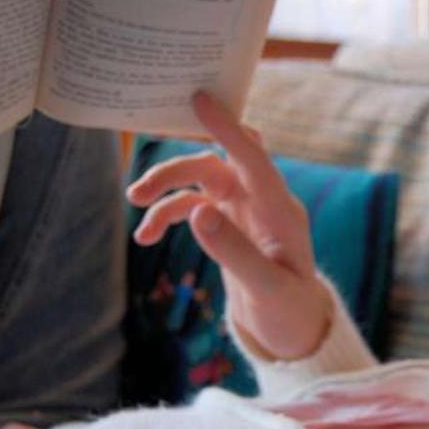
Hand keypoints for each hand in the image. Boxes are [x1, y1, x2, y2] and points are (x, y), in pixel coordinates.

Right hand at [127, 92, 331, 359]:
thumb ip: (233, 251)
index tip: (200, 98)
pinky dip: (168, 216)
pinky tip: (144, 237)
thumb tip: (198, 211)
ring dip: (167, 191)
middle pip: (217, 163)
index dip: (226, 127)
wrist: (293, 329)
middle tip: (138, 191)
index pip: (253, 157)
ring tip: (135, 210)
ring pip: (201, 181)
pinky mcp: (230, 225)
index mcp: (281, 210)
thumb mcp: (265, 288)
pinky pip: (193, 206)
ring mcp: (245, 211)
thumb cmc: (288, 309)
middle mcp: (263, 202)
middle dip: (178, 168)